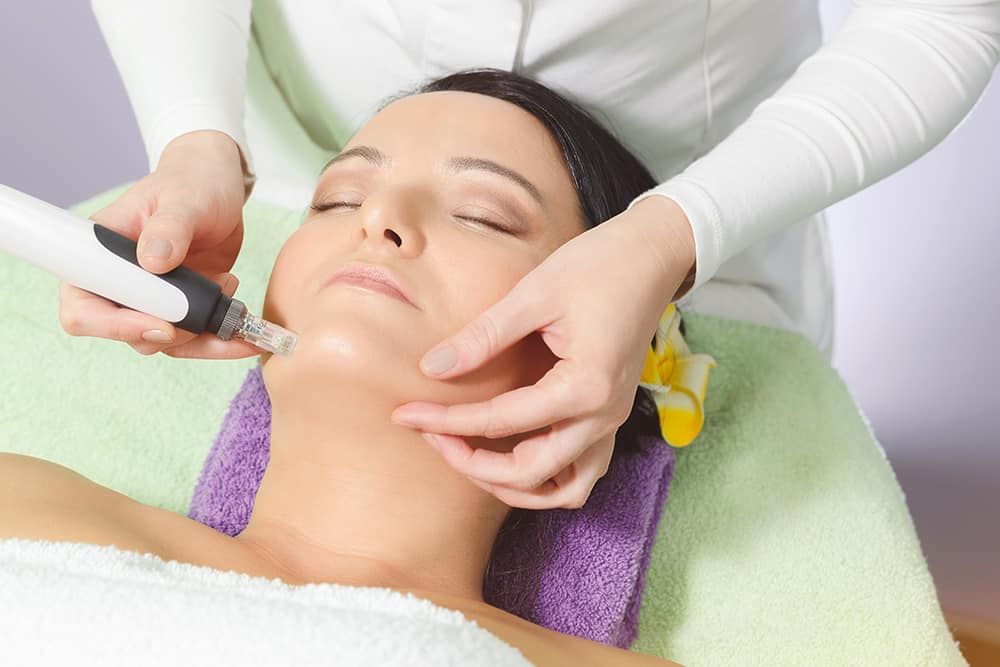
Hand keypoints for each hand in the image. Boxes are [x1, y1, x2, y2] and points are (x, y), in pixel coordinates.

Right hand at [58, 130, 259, 358]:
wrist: (218, 188)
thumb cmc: (192, 183)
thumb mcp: (184, 198)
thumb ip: (170, 227)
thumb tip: (153, 261)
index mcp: (101, 253)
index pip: (82, 305)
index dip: (113, 326)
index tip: (162, 325)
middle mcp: (119, 281)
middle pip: (126, 332)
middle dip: (172, 333)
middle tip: (210, 312)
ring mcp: (151, 297)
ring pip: (164, 341)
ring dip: (203, 339)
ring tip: (233, 305)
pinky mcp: (181, 306)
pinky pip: (193, 336)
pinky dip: (218, 338)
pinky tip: (242, 325)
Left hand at [391, 195, 695, 509]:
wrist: (652, 255)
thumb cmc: (598, 265)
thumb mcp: (534, 295)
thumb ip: (482, 338)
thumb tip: (432, 368)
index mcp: (584, 387)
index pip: (500, 420)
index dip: (446, 419)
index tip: (405, 414)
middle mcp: (603, 416)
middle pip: (529, 473)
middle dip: (472, 464)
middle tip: (432, 435)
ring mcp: (611, 420)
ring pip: (563, 489)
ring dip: (514, 486)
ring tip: (469, 457)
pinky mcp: (610, 414)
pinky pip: (582, 470)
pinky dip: (546, 477)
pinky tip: (512, 453)